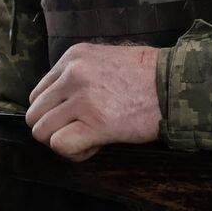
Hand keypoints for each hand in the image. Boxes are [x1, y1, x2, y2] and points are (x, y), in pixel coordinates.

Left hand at [25, 43, 160, 161]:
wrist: (175, 85)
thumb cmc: (147, 75)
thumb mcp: (104, 59)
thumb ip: (78, 75)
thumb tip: (60, 102)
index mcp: (72, 58)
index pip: (39, 94)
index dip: (54, 112)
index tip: (75, 117)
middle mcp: (72, 75)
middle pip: (35, 114)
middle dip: (53, 129)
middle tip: (79, 131)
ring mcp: (82, 99)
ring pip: (42, 131)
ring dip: (62, 142)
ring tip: (88, 139)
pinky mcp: (95, 124)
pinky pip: (60, 145)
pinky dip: (74, 153)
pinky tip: (94, 146)